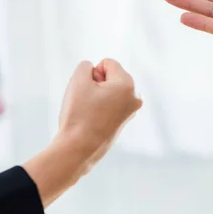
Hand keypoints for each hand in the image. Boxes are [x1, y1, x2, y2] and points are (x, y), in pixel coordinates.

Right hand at [23, 59, 141, 207]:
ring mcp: (131, 112)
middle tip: (86, 102)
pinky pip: (109, 105)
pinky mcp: (123, 123)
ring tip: (89, 112)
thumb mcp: (78, 80)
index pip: (107, 63)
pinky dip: (100, 108)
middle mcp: (135, 98)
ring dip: (97, 96)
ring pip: (109, 92)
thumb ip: (86, 66)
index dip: (92, 73)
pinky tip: (92, 120)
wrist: (77, 150)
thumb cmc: (78, 114)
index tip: (87, 91)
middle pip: (111, 77)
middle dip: (96, 84)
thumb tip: (95, 73)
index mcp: (128, 85)